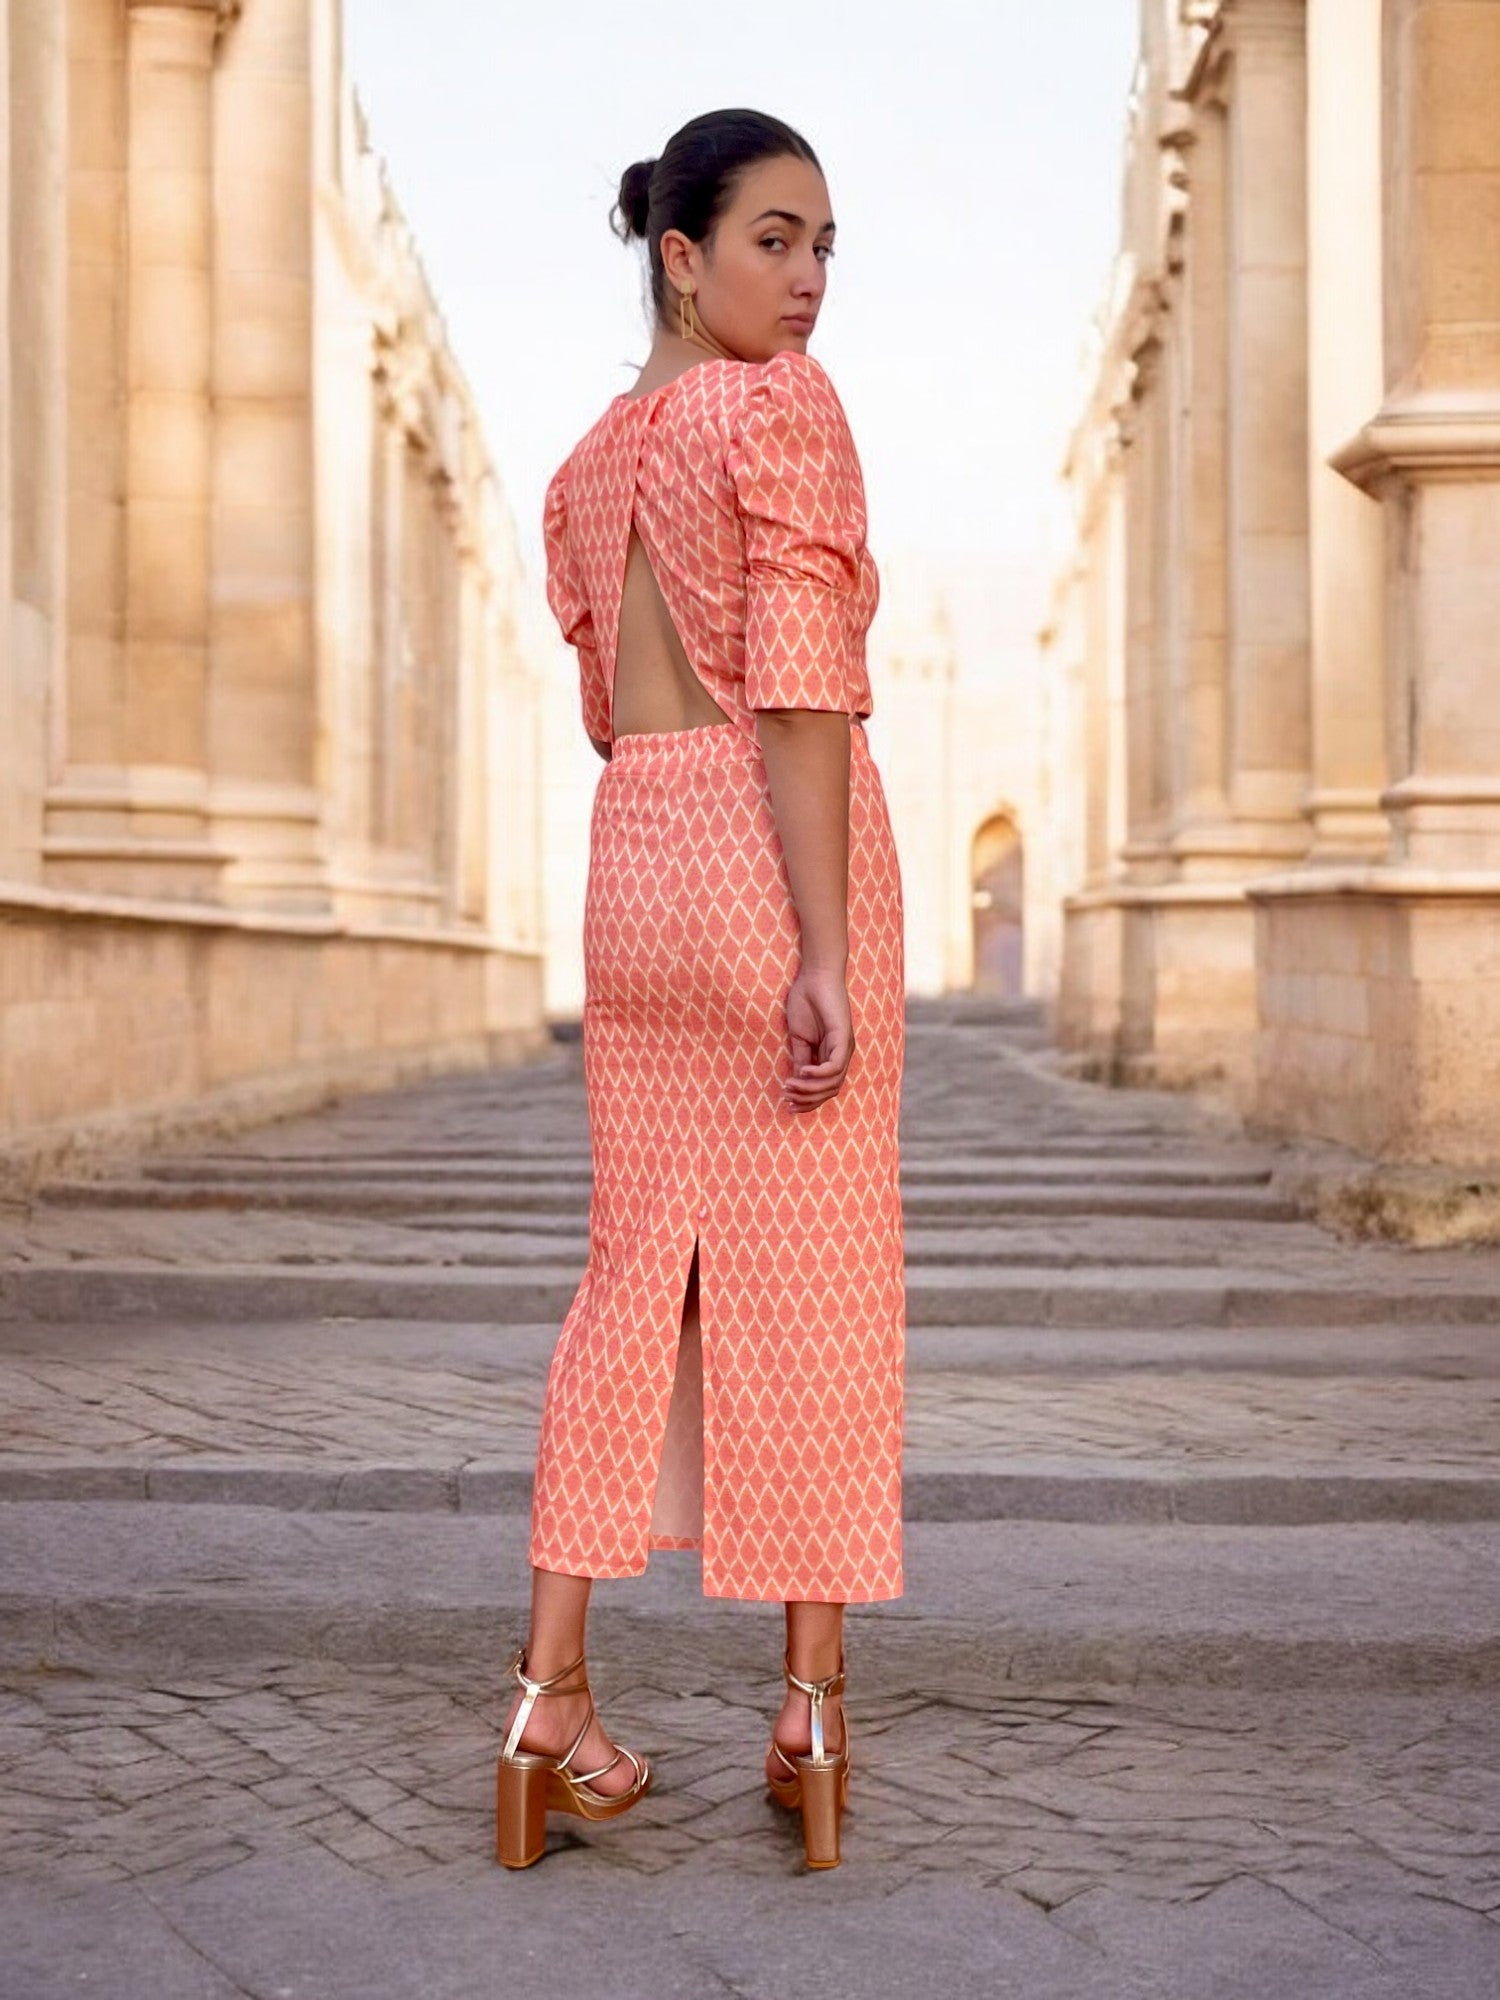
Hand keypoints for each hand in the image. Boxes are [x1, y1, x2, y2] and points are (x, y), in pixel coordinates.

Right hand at [780, 966, 852, 1111]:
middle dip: (808, 1099)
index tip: (788, 1104)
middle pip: (830, 1091)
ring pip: (833, 1083)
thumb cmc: (806, 1002)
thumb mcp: (799, 1037)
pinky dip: (819, 1074)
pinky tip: (803, 1071)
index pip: (825, 1088)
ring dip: (810, 1089)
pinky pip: (835, 1066)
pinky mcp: (843, 1038)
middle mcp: (842, 1055)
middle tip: (787, 1097)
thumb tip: (798, 1081)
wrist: (813, 977)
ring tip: (791, 1085)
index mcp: (831, 1055)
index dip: (807, 1100)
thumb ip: (801, 1058)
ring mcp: (844, 1047)